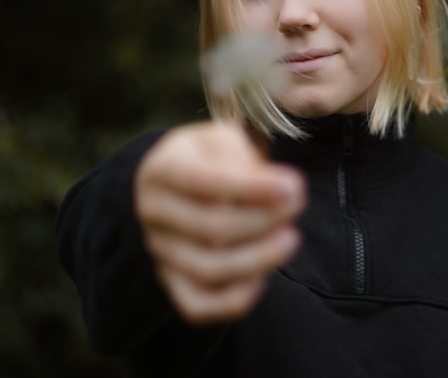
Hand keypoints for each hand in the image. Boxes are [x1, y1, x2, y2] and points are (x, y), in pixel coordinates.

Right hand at [134, 120, 305, 324]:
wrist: (173, 183)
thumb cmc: (206, 158)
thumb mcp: (221, 140)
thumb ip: (244, 159)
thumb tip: (279, 190)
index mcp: (161, 169)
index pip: (205, 182)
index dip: (253, 188)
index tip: (294, 187)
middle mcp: (152, 211)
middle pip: (211, 227)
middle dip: (264, 219)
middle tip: (295, 205)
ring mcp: (160, 249)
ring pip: (207, 269)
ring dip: (258, 258)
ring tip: (289, 238)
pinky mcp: (170, 280)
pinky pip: (196, 306)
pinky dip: (231, 301)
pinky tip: (260, 278)